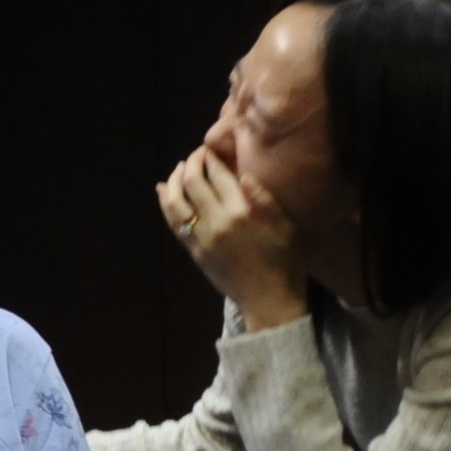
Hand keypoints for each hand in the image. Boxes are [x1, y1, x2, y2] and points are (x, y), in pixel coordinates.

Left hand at [157, 147, 308, 330]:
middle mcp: (217, 221)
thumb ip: (266, 199)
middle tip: (197, 155)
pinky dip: (165, 203)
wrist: (269, 300)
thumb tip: (244, 175)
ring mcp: (202, 238)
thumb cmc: (286, 262)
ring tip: (179, 168)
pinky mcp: (194, 251)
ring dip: (174, 179)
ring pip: (176, 200)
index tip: (211, 150)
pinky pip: (174, 222)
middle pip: (193, 182)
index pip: (218, 175)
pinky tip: (163, 190)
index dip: (212, 158)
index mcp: (242, 212)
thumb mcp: (287, 227)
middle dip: (192, 162)